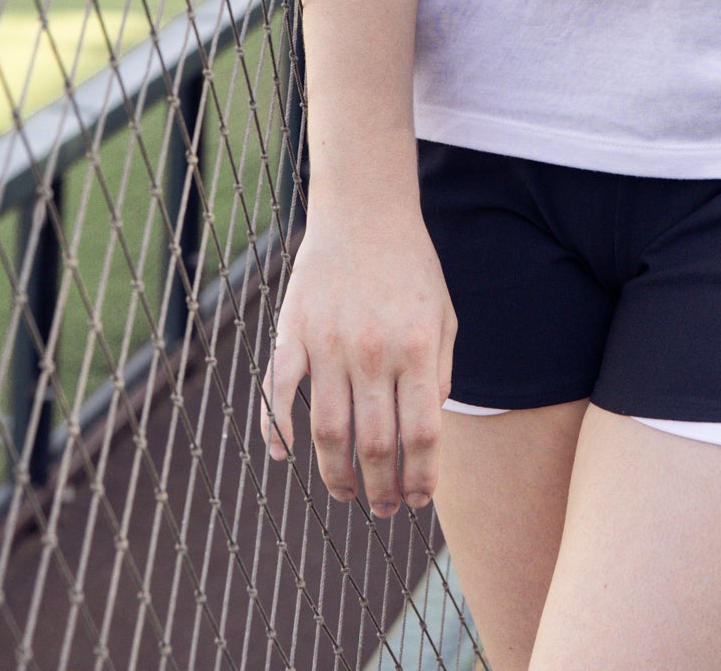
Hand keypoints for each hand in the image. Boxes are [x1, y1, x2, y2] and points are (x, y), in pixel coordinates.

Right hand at [264, 212, 456, 514]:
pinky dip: (277, 430)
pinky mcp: (293, 331)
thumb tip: (425, 435)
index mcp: (417, 347)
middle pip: (374, 444)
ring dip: (335, 475)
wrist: (365, 210)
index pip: (421, 435)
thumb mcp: (444, 316)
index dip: (421, 478)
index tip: (418, 501)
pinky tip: (285, 456)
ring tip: (345, 494)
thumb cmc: (411, 267)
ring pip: (327, 431)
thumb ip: (438, 375)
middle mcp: (373, 350)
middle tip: (382, 510)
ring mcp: (328, 342)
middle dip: (380, 490)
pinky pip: (278, 393)